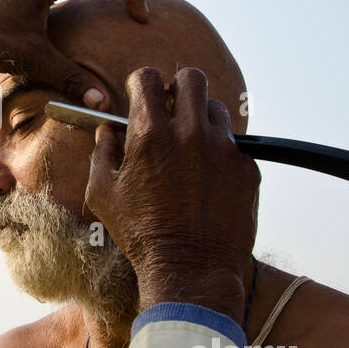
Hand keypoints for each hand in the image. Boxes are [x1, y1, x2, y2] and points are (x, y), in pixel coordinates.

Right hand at [84, 67, 259, 320]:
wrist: (191, 270)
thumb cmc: (141, 235)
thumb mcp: (103, 194)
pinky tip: (207, 178)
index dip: (142, 83)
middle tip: (171, 106)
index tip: (142, 95)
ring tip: (190, 144)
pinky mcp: (247, 167)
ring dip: (200, 117)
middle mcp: (191, 133)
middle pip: (191, 78)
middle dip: (177, 86)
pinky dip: (219, 151)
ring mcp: (224, 149)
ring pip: (216, 108)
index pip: (148, 77)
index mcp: (151, 135)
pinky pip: (234, 143)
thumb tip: (107, 131)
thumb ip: (101, 152)